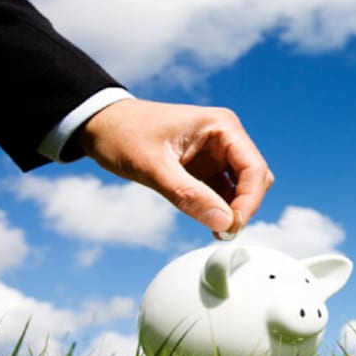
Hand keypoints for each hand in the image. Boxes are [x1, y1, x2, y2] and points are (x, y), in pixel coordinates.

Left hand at [76, 99, 273, 234]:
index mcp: (221, 126)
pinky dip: (221, 208)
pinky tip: (209, 222)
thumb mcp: (152, 167)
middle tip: (224, 231)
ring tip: (216, 230)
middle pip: (254, 178)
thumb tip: (224, 223)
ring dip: (234, 209)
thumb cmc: (123, 133)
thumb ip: (188, 195)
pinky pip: (225, 191)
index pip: (253, 167)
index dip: (250, 200)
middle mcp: (225, 137)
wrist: (100, 124)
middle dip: (245, 206)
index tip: (232, 226)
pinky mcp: (206, 166)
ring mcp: (216, 152)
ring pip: (243, 186)